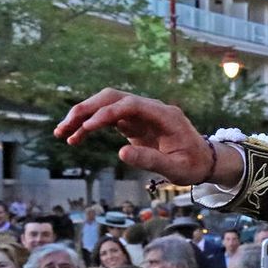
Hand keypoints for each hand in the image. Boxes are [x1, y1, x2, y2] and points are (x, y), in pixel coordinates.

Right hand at [54, 89, 239, 185]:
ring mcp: (141, 114)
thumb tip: (121, 153)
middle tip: (65, 128)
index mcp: (165, 115)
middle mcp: (151, 109)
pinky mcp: (134, 123)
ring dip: (83, 116)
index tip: (88, 128)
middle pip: (113, 98)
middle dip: (87, 110)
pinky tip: (75, 138)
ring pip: (106, 105)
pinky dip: (90, 126)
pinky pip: (108, 118)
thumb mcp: (176, 169)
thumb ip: (151, 160)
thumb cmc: (193, 165)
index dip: (108, 113)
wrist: (204, 161)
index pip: (131, 104)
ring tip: (62, 134)